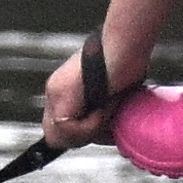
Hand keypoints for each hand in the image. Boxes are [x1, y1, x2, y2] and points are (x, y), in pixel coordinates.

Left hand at [39, 30, 125, 149]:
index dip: (80, 136)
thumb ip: (99, 112)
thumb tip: (105, 135)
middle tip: (107, 126)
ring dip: (91, 131)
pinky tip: (106, 105)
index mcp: (62, 90)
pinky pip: (73, 129)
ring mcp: (55, 92)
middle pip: (55, 137)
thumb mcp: (110, 95)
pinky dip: (94, 124)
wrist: (125, 44)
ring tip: (109, 109)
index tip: (105, 130)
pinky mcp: (61, 95)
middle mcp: (54, 91)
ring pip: (63, 137)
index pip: (59, 129)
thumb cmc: (128, 63)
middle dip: (81, 138)